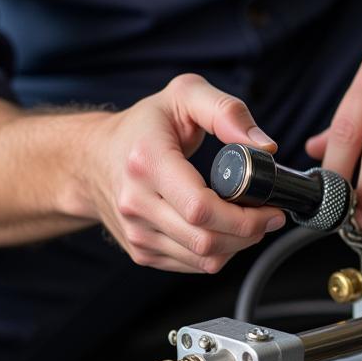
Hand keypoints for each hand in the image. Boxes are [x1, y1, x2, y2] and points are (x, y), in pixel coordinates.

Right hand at [75, 74, 285, 271]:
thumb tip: (265, 146)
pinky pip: (193, 265)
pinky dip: (218, 253)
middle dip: (249, 233)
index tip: (271, 208)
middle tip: (268, 216)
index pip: (201, 208)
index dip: (244, 217)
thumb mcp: (184, 95)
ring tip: (248, 222)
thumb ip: (227, 111)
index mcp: (147, 162)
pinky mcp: (141, 252)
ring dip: (238, 246)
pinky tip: (223, 230)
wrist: (91, 158)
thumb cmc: (141, 127)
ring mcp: (137, 232)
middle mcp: (136, 203)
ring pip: (203, 259)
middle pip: (206, 240)